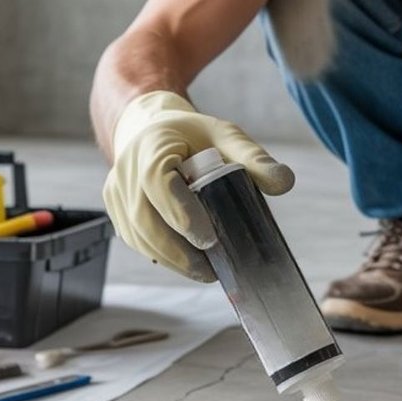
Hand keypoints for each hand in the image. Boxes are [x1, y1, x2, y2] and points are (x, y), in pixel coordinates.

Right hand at [102, 91, 293, 280]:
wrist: (151, 129)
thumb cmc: (192, 136)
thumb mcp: (225, 136)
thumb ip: (254, 158)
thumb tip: (285, 182)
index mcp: (153, 143)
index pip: (157, 180)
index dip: (180, 211)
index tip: (208, 238)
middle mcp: (126, 168)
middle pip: (144, 217)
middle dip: (177, 250)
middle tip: (211, 269)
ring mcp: (115, 191)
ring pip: (137, 235)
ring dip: (170, 259)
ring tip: (204, 271)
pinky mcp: (115, 209)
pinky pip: (135, 239)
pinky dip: (160, 255)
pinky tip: (185, 263)